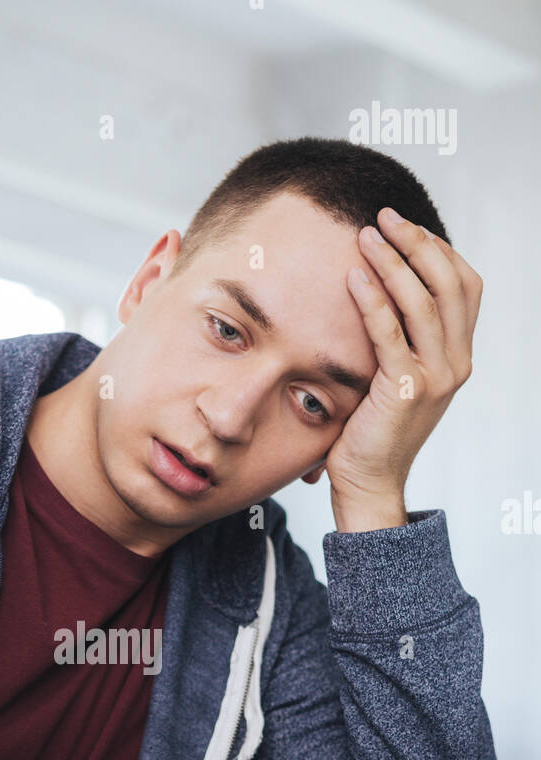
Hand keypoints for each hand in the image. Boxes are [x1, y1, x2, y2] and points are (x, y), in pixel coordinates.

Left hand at [318, 206, 481, 531]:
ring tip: (365, 236)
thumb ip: (401, 338)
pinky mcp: (404, 391)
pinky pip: (390, 334)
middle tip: (384, 216)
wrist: (369, 484)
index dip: (438, 249)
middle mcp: (456, 362)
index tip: (404, 228)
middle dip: (417, 242)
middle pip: (448, 283)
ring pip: (423, 301)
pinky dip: (372, 300)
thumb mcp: (397, 375)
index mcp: (459, 355)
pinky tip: (353, 276)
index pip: (465, 285)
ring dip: (393, 261)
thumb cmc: (372, 429)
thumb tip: (379, 288)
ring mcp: (435, 377)